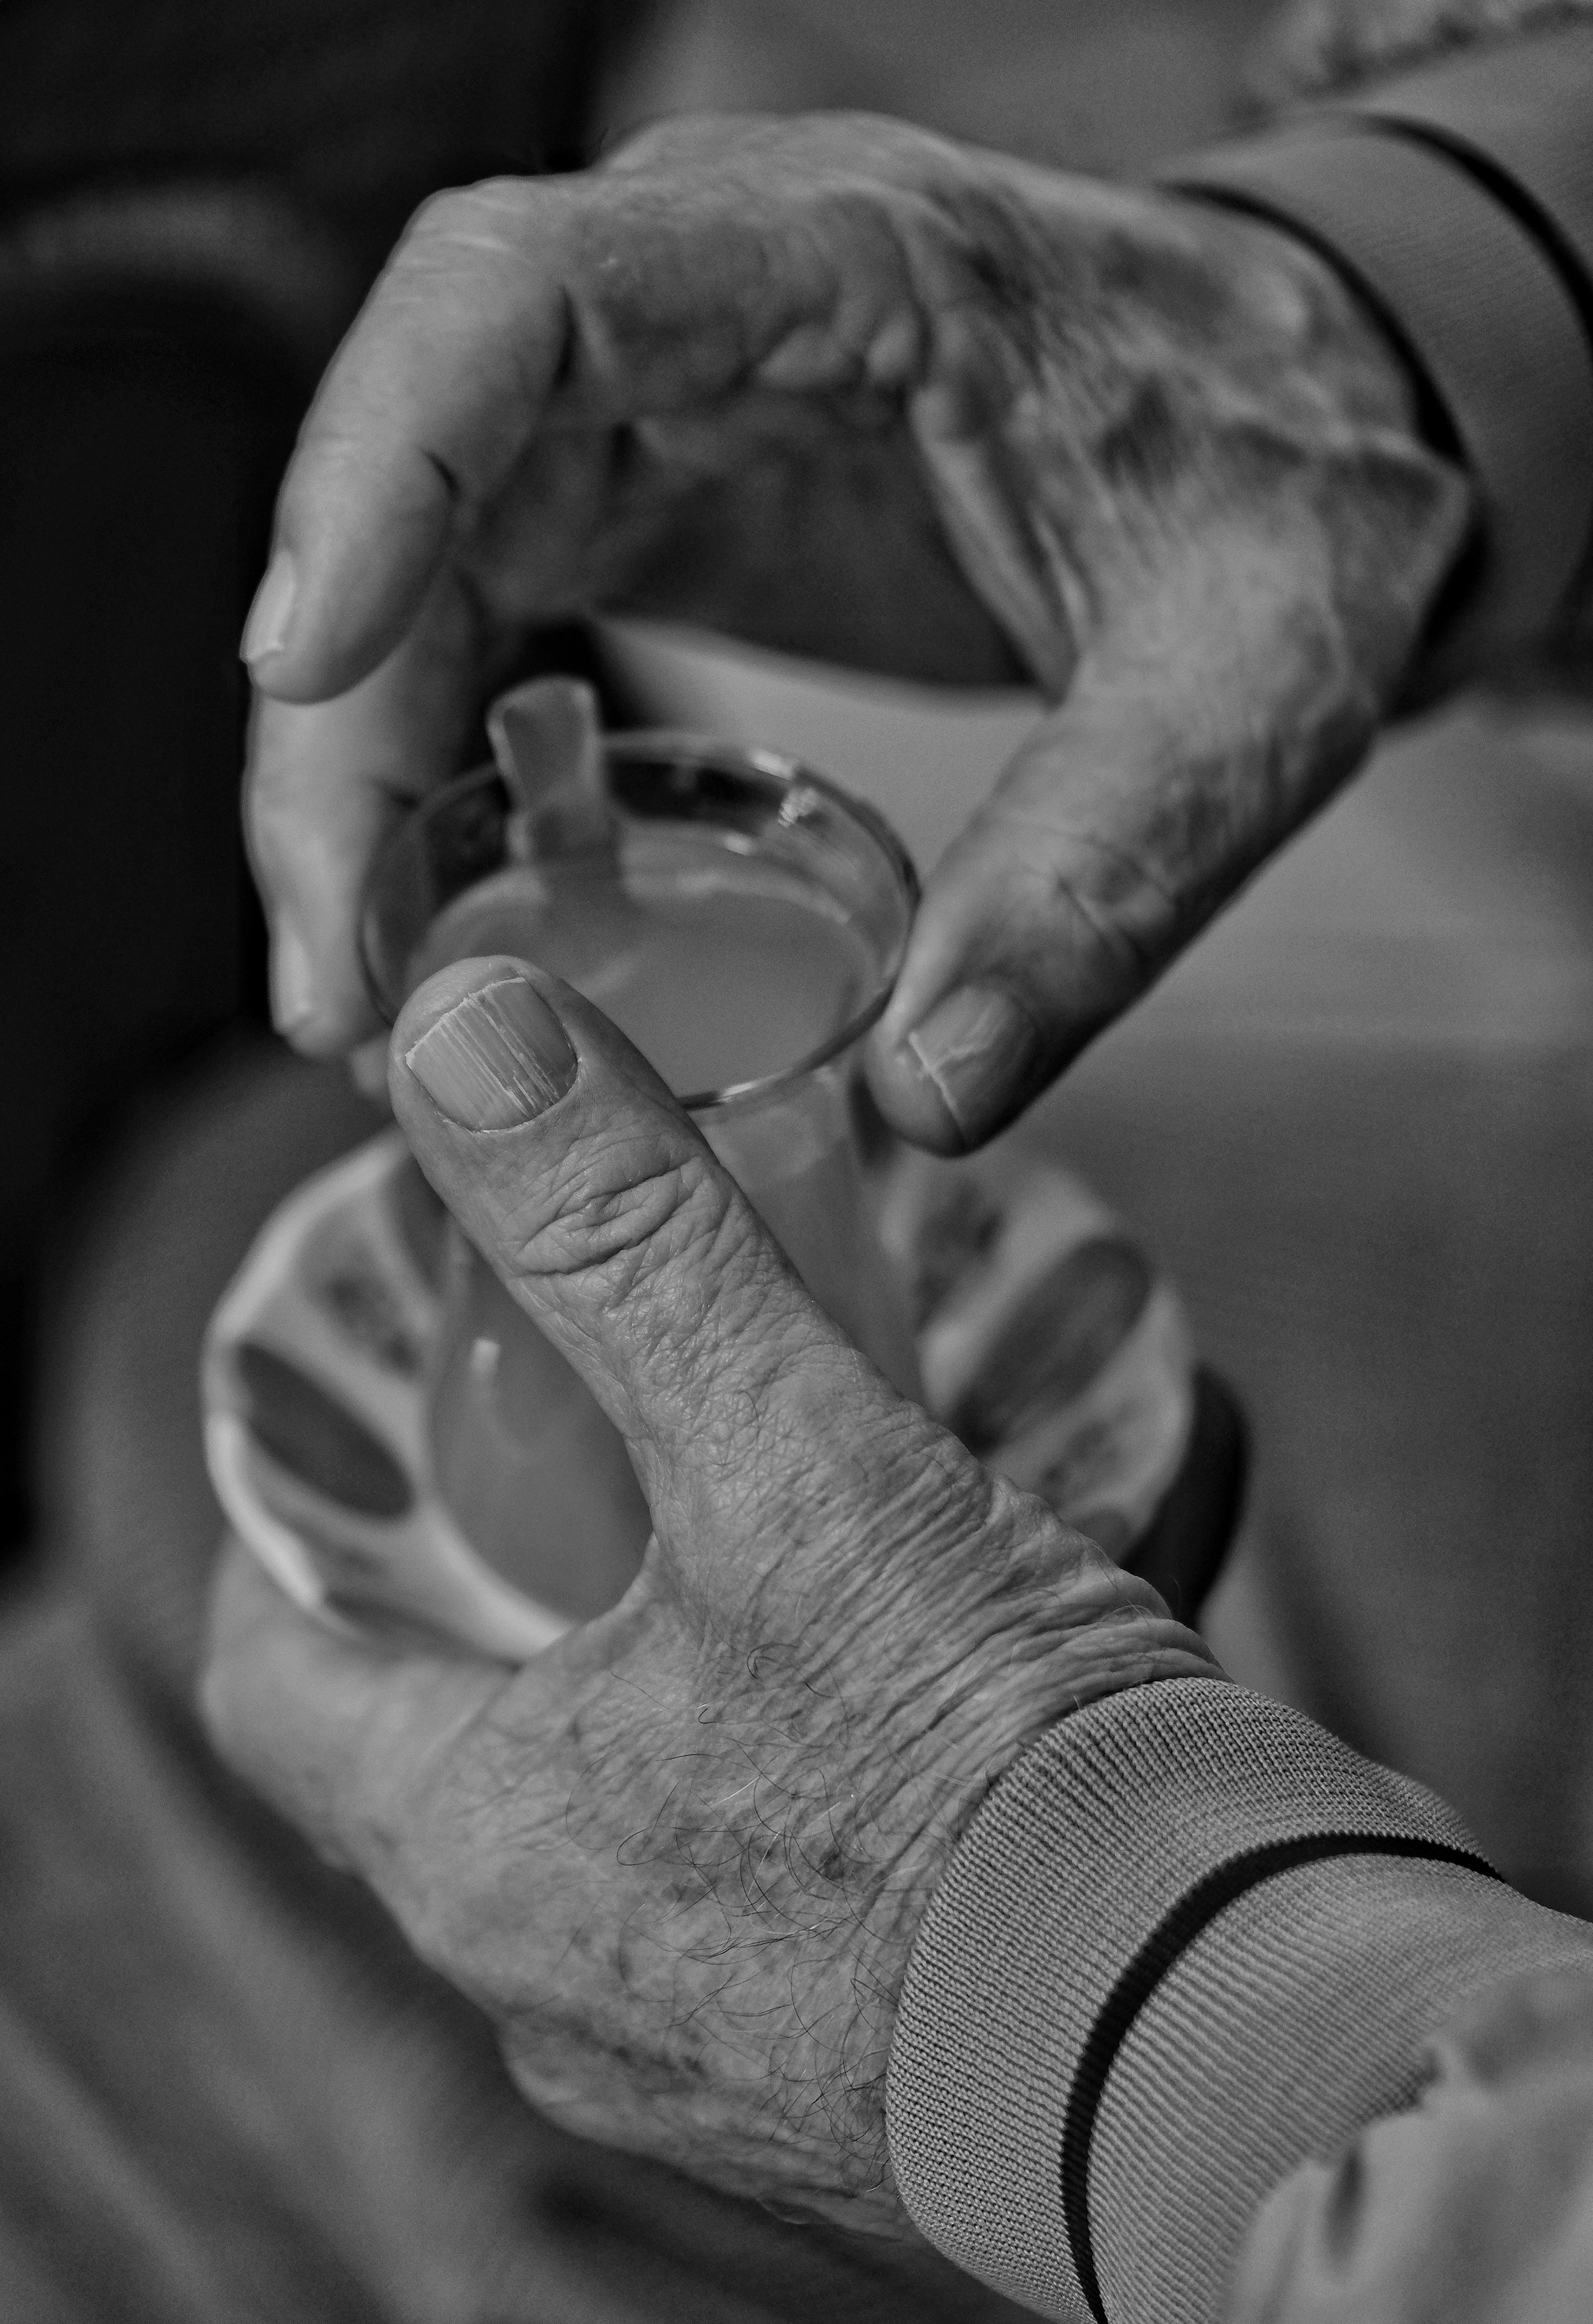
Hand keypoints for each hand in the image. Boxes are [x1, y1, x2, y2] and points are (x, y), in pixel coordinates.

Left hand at [202, 956, 1219, 2229]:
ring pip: (652, 1812)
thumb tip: (466, 1039)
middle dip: (530, 1577)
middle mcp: (564, 1991)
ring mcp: (718, 2062)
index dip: (304, 1537)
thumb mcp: (798, 1467)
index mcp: (483, 1851)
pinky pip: (809, 1885)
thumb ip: (626, 1245)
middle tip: (606, 1446)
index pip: (275, 1674)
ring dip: (709, 1663)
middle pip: (468, 1737)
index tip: (372, 1439)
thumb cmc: (999, 1787)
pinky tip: (982, 1652)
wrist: (1251, 2070)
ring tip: (819, 1524)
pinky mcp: (868, 2086)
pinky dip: (850, 1756)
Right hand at [242, 112, 1469, 1146]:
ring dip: (353, 777)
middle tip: (339, 968)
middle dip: (336, 717)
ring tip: (355, 1003)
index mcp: (846, 258)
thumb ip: (1109, 874)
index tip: (305, 661)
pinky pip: (475, 619)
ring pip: (416, 559)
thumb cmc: (1286, 499)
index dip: (381, 460)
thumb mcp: (1251, 690)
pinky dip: (425, 778)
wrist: (1298, 442)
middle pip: (417, 458)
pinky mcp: (646, 500)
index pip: (526, 294)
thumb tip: (930, 1093)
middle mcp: (701, 299)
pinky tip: (421, 932)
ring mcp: (654, 399)